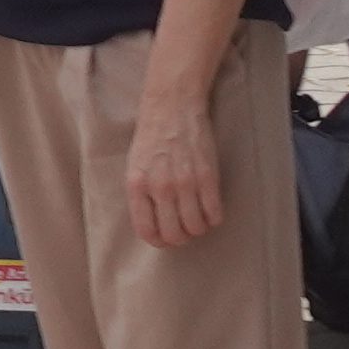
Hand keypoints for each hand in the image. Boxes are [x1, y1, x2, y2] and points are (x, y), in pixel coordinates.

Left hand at [127, 99, 225, 245]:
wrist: (172, 106)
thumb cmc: (151, 137)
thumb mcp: (134, 166)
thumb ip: (141, 195)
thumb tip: (153, 225)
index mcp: (137, 185)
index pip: (147, 231)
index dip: (159, 242)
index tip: (166, 239)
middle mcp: (160, 187)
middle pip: (174, 234)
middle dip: (180, 237)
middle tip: (184, 229)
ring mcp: (185, 182)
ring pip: (196, 227)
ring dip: (198, 228)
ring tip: (197, 218)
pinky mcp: (207, 176)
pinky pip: (214, 213)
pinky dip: (214, 218)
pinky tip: (210, 209)